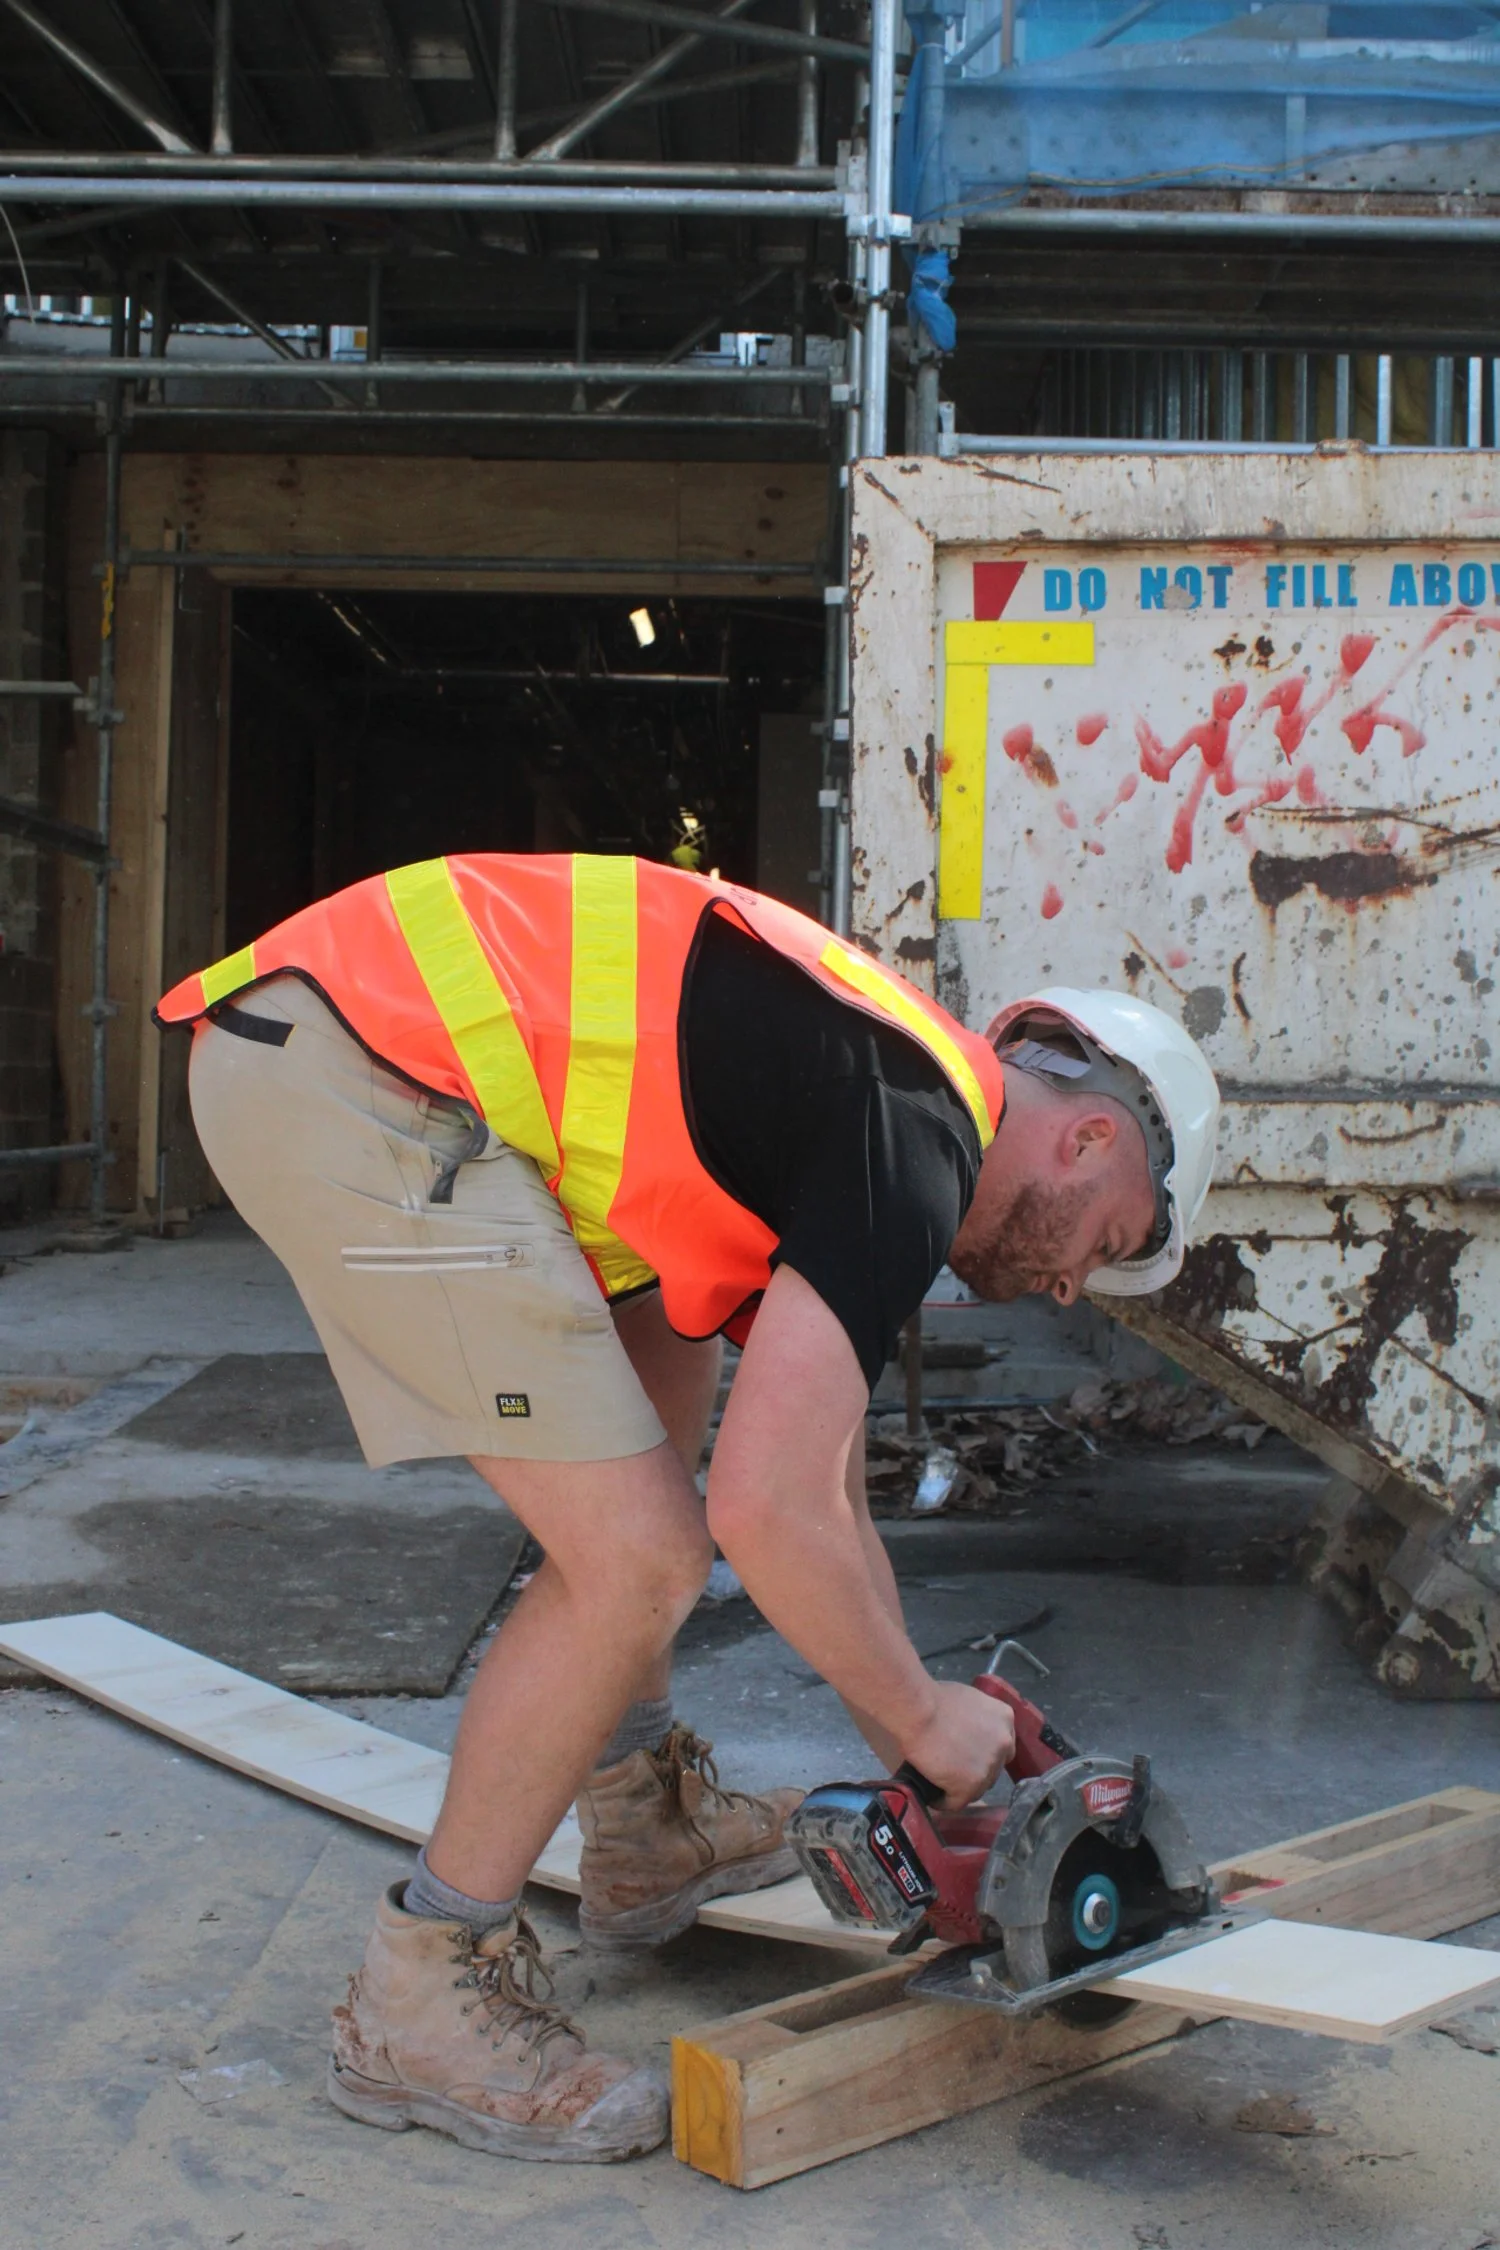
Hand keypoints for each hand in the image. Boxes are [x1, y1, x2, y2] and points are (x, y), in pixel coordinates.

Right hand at [898, 1681, 1015, 1808]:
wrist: (918, 1710)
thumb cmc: (932, 1699)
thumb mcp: (967, 1700)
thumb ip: (977, 1719)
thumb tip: (967, 1733)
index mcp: (1004, 1718)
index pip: (1002, 1746)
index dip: (983, 1753)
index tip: (967, 1755)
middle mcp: (1004, 1743)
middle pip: (993, 1769)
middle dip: (974, 1771)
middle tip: (951, 1767)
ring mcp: (990, 1767)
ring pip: (977, 1788)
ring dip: (959, 1787)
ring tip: (939, 1783)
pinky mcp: (971, 1786)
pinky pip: (957, 1802)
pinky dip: (944, 1801)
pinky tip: (932, 1796)